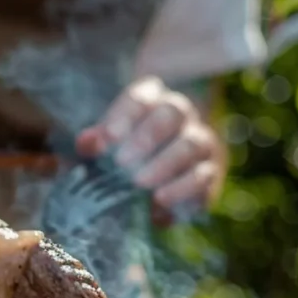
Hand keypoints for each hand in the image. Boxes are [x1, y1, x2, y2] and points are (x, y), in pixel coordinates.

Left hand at [75, 76, 223, 224]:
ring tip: (139, 183)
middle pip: (172, 112)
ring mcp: (200, 141)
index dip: (124, 115)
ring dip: (164, 164)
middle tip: (122, 162)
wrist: (164, 179)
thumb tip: (87, 143)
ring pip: (190, 144)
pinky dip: (181, 189)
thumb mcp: (107, 146)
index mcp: (152, 99)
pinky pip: (203, 175)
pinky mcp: (210, 171)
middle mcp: (181, 114)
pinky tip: (160, 200)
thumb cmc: (126, 154)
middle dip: (146, 137)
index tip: (108, 138)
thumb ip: (96, 142)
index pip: (140, 97)